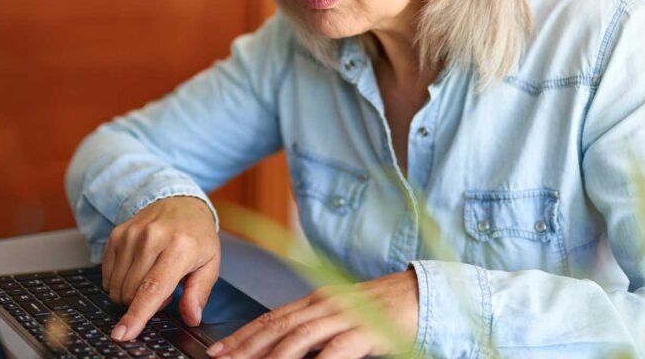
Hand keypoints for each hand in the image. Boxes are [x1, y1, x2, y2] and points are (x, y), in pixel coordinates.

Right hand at [102, 196, 219, 341]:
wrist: (180, 202)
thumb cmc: (197, 236)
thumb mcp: (210, 264)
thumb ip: (199, 293)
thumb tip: (191, 318)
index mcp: (180, 248)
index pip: (153, 288)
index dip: (137, 314)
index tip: (124, 334)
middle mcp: (152, 238)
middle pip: (131, 291)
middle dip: (143, 302)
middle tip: (164, 287)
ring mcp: (131, 235)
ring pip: (117, 286)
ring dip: (131, 293)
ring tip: (151, 275)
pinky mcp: (117, 234)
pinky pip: (107, 274)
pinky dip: (119, 281)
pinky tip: (137, 269)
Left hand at [205, 270, 418, 358]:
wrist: (426, 293)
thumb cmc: (387, 308)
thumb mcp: (345, 315)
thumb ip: (318, 330)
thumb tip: (289, 349)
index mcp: (318, 300)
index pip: (272, 317)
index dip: (243, 334)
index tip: (218, 349)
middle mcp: (326, 304)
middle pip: (277, 326)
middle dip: (245, 345)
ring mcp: (345, 315)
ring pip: (299, 337)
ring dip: (271, 356)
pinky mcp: (366, 330)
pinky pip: (336, 349)